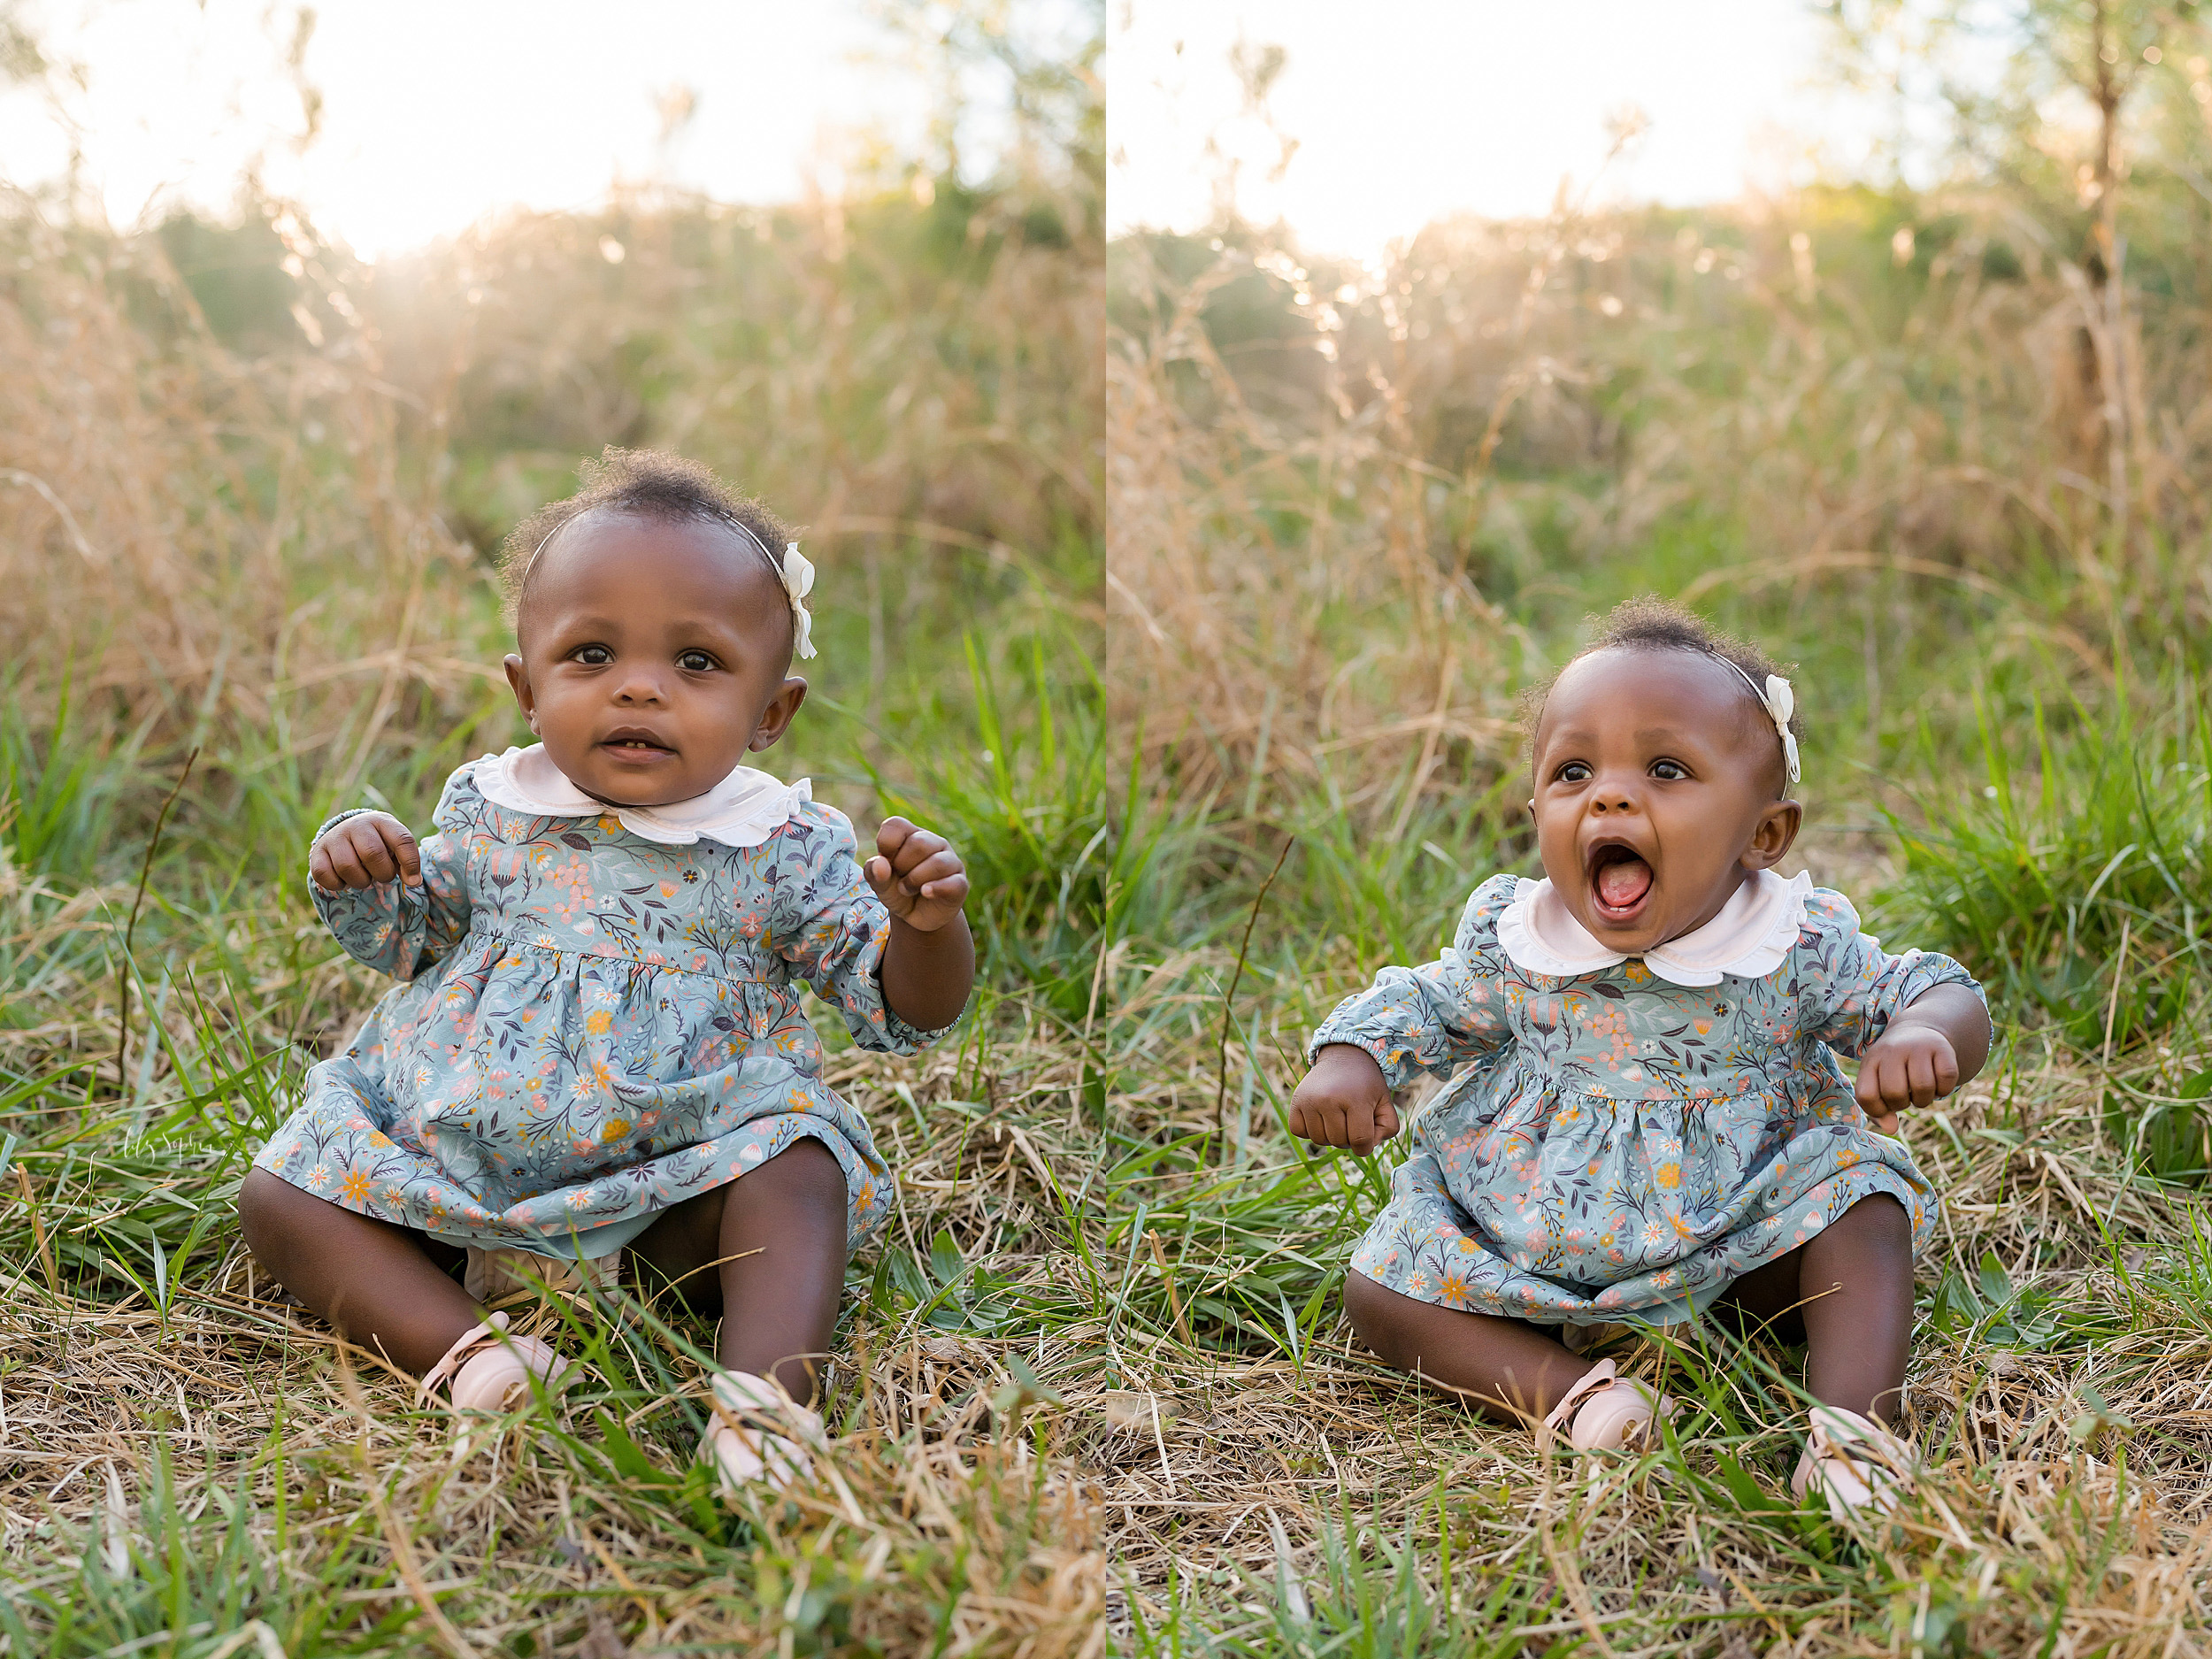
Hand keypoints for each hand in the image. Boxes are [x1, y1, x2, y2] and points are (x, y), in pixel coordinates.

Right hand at [309, 812, 420, 892]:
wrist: (346, 835)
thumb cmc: (378, 844)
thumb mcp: (394, 847)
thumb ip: (407, 862)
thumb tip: (413, 882)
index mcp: (382, 821)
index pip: (402, 839)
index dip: (411, 863)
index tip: (413, 881)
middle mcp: (357, 825)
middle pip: (372, 854)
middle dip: (382, 874)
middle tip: (382, 876)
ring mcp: (335, 837)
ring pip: (347, 867)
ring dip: (360, 881)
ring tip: (363, 877)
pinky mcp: (317, 852)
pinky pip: (324, 875)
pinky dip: (338, 884)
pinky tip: (344, 879)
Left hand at [865, 816, 968, 932]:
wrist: (917, 917)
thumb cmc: (898, 892)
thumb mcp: (880, 884)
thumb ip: (874, 872)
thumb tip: (880, 863)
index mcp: (911, 835)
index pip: (896, 825)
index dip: (886, 844)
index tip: (887, 861)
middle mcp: (933, 843)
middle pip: (918, 843)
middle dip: (902, 865)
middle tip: (899, 879)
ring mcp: (950, 862)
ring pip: (937, 862)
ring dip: (915, 880)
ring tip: (908, 890)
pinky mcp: (960, 883)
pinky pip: (953, 883)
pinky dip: (936, 889)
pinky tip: (926, 893)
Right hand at [1287, 1044, 1400, 1154]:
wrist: (1343, 1057)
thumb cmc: (1366, 1084)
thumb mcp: (1385, 1101)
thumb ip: (1387, 1128)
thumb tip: (1366, 1146)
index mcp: (1356, 1100)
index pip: (1360, 1141)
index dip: (1365, 1147)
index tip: (1366, 1139)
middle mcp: (1329, 1099)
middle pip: (1339, 1142)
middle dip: (1348, 1139)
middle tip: (1351, 1122)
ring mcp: (1309, 1100)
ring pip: (1319, 1140)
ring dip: (1329, 1136)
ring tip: (1337, 1119)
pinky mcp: (1296, 1101)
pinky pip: (1299, 1131)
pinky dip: (1309, 1130)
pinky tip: (1320, 1118)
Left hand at [1854, 1023, 1959, 1134]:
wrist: (1917, 1032)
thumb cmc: (1894, 1068)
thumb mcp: (1879, 1082)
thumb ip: (1878, 1109)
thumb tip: (1891, 1129)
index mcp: (1870, 1061)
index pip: (1866, 1095)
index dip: (1877, 1110)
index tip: (1886, 1106)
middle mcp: (1892, 1050)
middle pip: (1894, 1093)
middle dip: (1902, 1105)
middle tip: (1906, 1096)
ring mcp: (1917, 1047)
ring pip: (1923, 1088)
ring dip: (1924, 1100)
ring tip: (1920, 1090)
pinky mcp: (1942, 1048)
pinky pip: (1946, 1080)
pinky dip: (1944, 1090)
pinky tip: (1938, 1082)